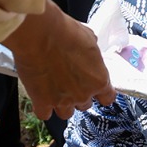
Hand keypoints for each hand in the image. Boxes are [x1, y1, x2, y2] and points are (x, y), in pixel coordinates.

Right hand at [3, 0, 114, 118]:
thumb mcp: (89, 38)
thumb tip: (89, 54)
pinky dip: (42, 107)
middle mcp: (83, 94)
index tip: (95, 89)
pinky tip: (40, 97)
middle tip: (68, 81)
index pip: (107, 98)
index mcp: (99, 80)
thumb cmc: (65, 32)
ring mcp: (62, 101)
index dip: (101, 94)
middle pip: (85, 105)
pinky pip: (44, 114)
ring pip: (66, 113)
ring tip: (53, 89)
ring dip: (61, 104)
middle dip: (78, 95)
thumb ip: (92, 53)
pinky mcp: (42, 102)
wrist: (38, 34)